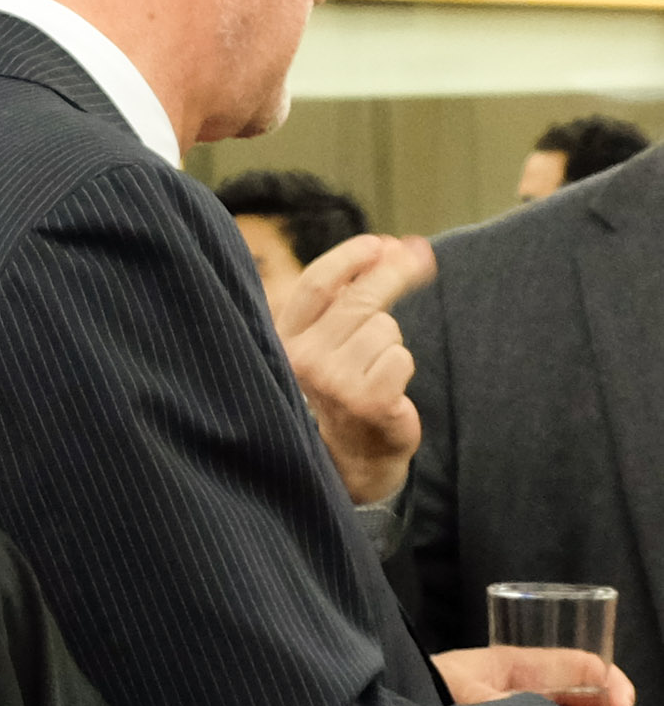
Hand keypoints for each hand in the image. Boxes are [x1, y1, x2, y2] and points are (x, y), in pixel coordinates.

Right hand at [270, 234, 435, 504]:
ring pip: (384, 329)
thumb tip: (388, 248)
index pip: (317, 284)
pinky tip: (386, 388)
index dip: (352, 257)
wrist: (345, 462)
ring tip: (375, 369)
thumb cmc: (338, 393)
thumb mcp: (323, 346)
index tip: (380, 244)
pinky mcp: (366, 401)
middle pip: (359, 298)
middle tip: (420, 257)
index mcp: (284, 340)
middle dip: (394, 272)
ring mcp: (332, 381)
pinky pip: (400, 358)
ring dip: (390, 343)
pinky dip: (400, 368)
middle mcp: (301, 359)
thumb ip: (342, 301)